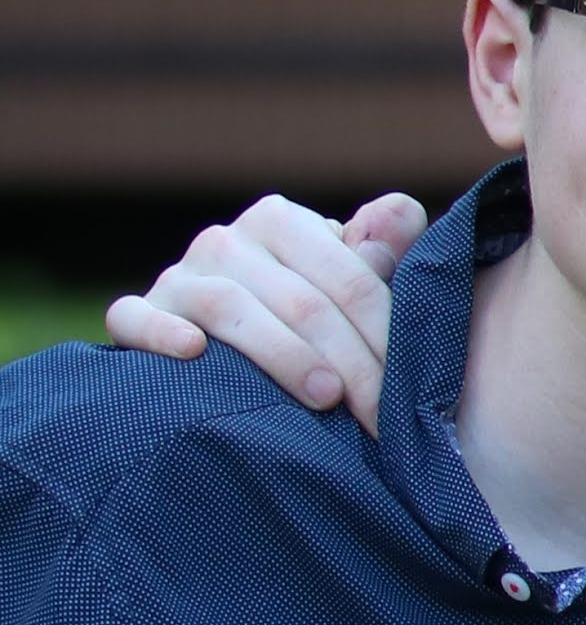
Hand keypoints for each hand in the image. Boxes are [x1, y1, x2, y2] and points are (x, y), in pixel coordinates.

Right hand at [105, 192, 421, 430]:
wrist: (228, 350)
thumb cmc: (311, 319)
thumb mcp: (351, 283)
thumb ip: (383, 249)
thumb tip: (401, 211)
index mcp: (282, 222)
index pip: (349, 277)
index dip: (386, 334)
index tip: (410, 391)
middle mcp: (225, 241)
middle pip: (300, 300)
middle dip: (350, 361)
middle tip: (378, 413)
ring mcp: (178, 277)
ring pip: (229, 306)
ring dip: (283, 353)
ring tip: (325, 399)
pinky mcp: (138, 314)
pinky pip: (136, 317)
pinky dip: (161, 332)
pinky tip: (192, 352)